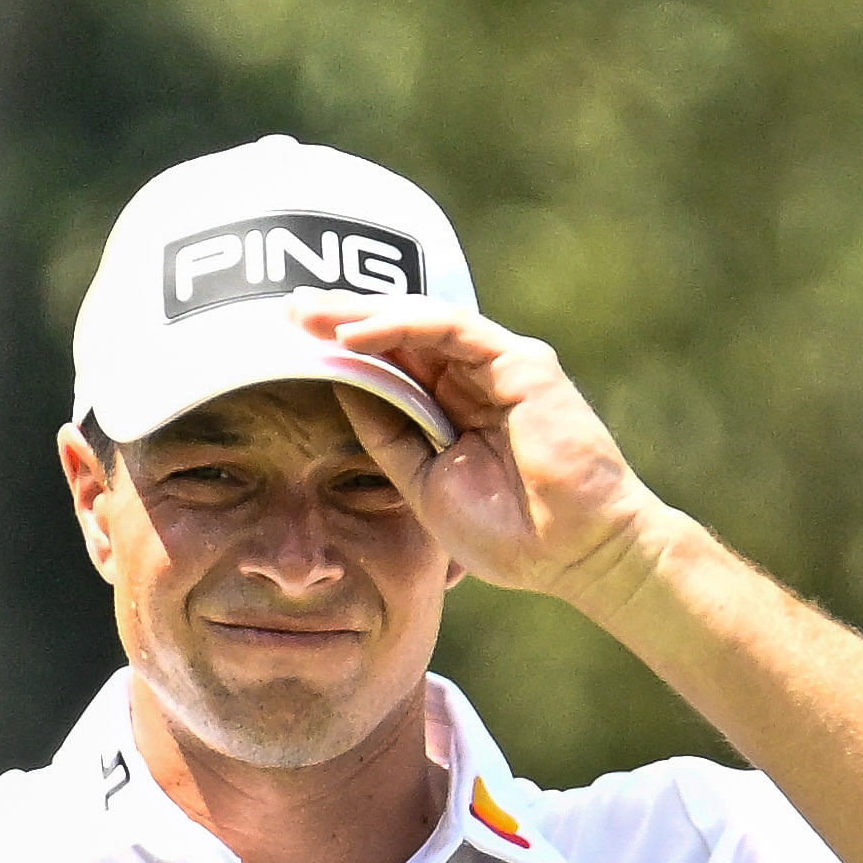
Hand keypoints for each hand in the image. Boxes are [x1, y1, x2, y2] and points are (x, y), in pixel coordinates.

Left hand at [307, 303, 677, 610]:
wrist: (578, 553)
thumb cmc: (511, 534)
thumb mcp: (425, 485)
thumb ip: (388, 436)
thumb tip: (339, 387)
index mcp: (453, 406)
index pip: (391, 361)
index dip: (342, 348)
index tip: (287, 343)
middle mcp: (475, 376)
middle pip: (400, 331)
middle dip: (342, 317)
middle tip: (284, 309)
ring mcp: (500, 364)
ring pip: (421, 320)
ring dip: (363, 314)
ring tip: (310, 316)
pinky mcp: (522, 362)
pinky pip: (452, 329)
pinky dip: (402, 325)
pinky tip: (356, 335)